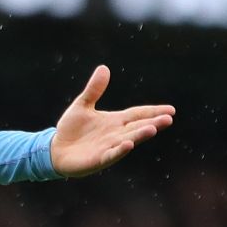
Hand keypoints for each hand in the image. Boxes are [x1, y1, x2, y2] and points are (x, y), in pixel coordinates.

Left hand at [48, 66, 175, 177]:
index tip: (171, 110)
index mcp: (115, 121)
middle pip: (137, 127)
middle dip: (153, 123)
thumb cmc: (71, 129)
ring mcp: (108, 147)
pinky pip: (111, 154)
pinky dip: (119, 150)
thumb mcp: (82, 105)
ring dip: (140, 135)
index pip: (138, 114)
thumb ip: (94, 89)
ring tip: (153, 129)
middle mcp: (116, 134)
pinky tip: (128, 144)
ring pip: (128, 139)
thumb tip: (104, 68)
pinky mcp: (98, 159)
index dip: (153, 111)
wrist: (55, 150)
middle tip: (169, 118)